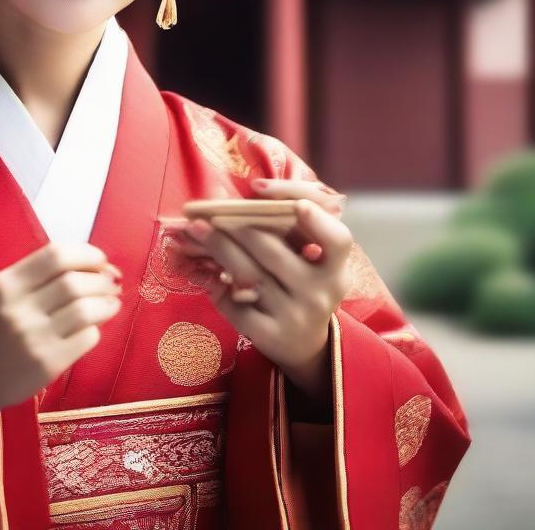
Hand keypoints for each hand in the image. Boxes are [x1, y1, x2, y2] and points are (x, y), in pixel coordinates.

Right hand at [0, 242, 122, 433]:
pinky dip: (96, 329)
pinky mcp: (46, 364)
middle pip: (75, 282)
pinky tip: (92, 328)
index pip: (56, 255)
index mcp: (7, 283)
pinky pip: (86, 338)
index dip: (87, 254)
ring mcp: (32, 338)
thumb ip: (43, 275)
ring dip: (107, 303)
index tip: (101, 260)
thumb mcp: (6, 292)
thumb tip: (101, 265)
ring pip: (85, 309)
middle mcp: (18, 308)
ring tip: (111, 303)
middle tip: (111, 283)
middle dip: (102, 279)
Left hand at [169, 178, 351, 384]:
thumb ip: (290, 225)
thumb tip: (253, 190)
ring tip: (196, 228)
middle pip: (274, 251)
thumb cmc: (302, 283)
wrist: (305, 344)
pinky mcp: (270, 335)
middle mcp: (320, 292)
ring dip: (219, 247)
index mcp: (335, 267)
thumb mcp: (308, 258)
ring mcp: (295, 316)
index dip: (317, 220)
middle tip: (211, 208)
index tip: (296, 204)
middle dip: (238, 226)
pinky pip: (235, 305)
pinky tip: (202, 271)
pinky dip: (216, 285)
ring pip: (248, 274)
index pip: (338, 240)